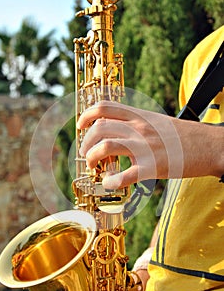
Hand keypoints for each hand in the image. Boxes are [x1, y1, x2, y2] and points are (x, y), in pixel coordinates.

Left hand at [77, 101, 222, 188]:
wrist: (210, 145)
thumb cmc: (184, 136)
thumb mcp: (157, 122)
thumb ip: (136, 124)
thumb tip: (116, 132)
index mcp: (139, 116)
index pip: (104, 107)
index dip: (86, 115)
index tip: (80, 126)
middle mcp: (139, 128)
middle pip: (99, 128)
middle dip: (86, 143)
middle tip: (86, 155)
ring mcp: (145, 147)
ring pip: (106, 147)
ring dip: (92, 158)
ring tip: (94, 167)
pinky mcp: (153, 167)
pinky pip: (124, 175)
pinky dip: (112, 182)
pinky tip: (110, 183)